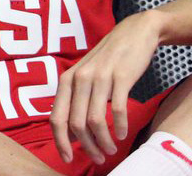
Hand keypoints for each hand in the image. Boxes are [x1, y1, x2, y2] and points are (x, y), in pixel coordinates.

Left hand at [50, 11, 162, 164]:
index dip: (60, 142)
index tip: (68, 159)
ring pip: (95, 120)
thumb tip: (71, 133)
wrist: (135, 32)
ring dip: (103, 140)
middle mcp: (79, 78)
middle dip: (86, 146)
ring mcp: (100, 77)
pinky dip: (120, 126)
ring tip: (111, 149)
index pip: (56, 118)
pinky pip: (118, 109)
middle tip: (98, 158)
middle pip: (76, 124)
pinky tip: (123, 134)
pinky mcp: (121, 77)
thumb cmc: (109, 59)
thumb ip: (76, 100)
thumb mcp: (85, 76)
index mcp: (67, 80)